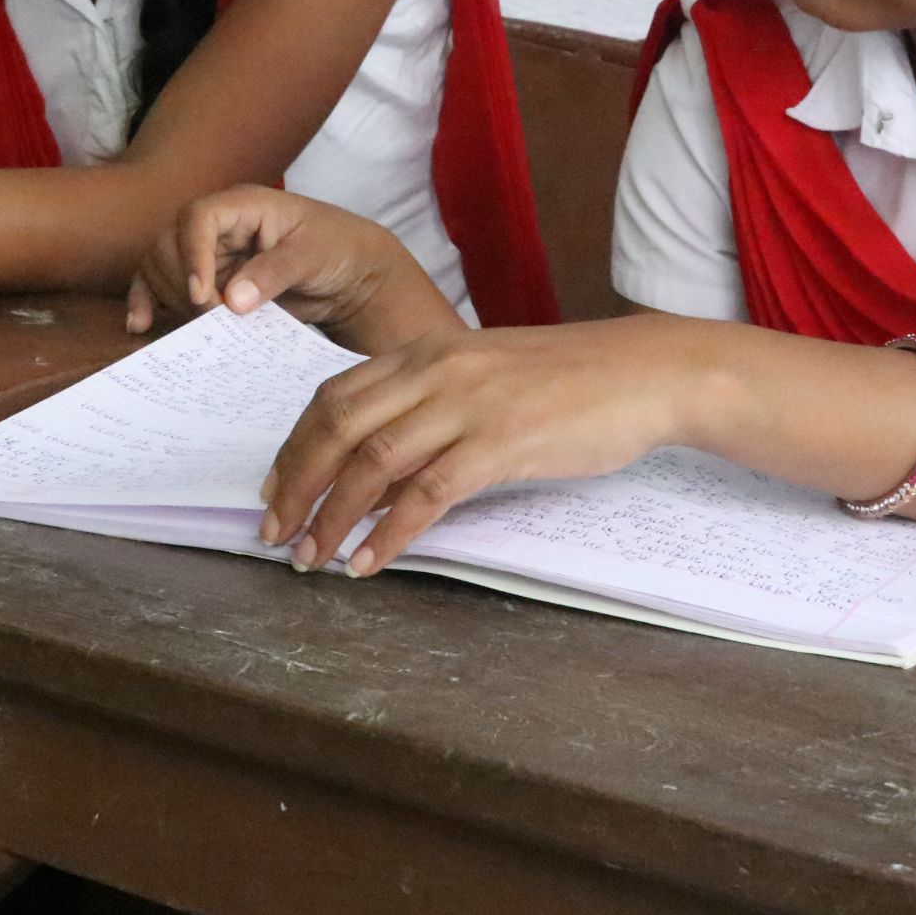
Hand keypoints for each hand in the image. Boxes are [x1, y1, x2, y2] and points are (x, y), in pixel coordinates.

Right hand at [125, 187, 455, 349]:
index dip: (193, 255)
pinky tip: (140, 326)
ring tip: (200, 327)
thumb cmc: (337, 249)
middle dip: (183, 285)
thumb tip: (231, 300)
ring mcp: (207, 254)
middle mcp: (216, 227)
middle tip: (213, 319)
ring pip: (161, 270)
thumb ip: (274, 274)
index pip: (197, 219)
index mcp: (242, 206)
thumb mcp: (314, 256)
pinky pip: (163, 289)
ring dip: (170, 300)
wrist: (350, 274)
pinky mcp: (204, 283)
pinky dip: (150, 304)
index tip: (204, 297)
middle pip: (169, 245)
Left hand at [260, 316, 688, 574]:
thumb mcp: (483, 376)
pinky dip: (390, 534)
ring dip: (333, 518)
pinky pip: (427, 493)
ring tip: (314, 560)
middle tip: (276, 535)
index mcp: (424, 351)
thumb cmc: (567, 381)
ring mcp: (467, 404)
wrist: (643, 371)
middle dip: (296, 487)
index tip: (273, 490)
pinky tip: (370, 563)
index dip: (294, 447)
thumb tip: (376, 464)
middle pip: (337, 428)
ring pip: (372, 463)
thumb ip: (429, 406)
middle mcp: (435, 371)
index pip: (333, 396)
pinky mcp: (501, 443)